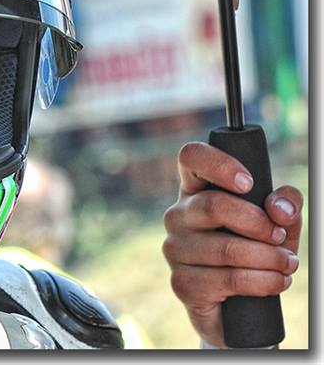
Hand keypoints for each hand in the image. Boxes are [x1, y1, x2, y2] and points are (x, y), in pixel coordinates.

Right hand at [162, 142, 302, 346]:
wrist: (241, 304)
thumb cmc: (256, 251)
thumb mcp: (278, 223)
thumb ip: (286, 204)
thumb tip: (279, 209)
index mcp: (197, 190)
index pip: (191, 158)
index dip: (219, 164)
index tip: (249, 183)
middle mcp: (178, 215)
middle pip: (213, 205)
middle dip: (259, 224)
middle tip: (281, 237)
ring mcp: (175, 249)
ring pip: (226, 248)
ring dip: (270, 258)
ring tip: (287, 264)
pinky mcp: (182, 283)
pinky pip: (229, 279)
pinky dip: (264, 282)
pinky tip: (276, 281)